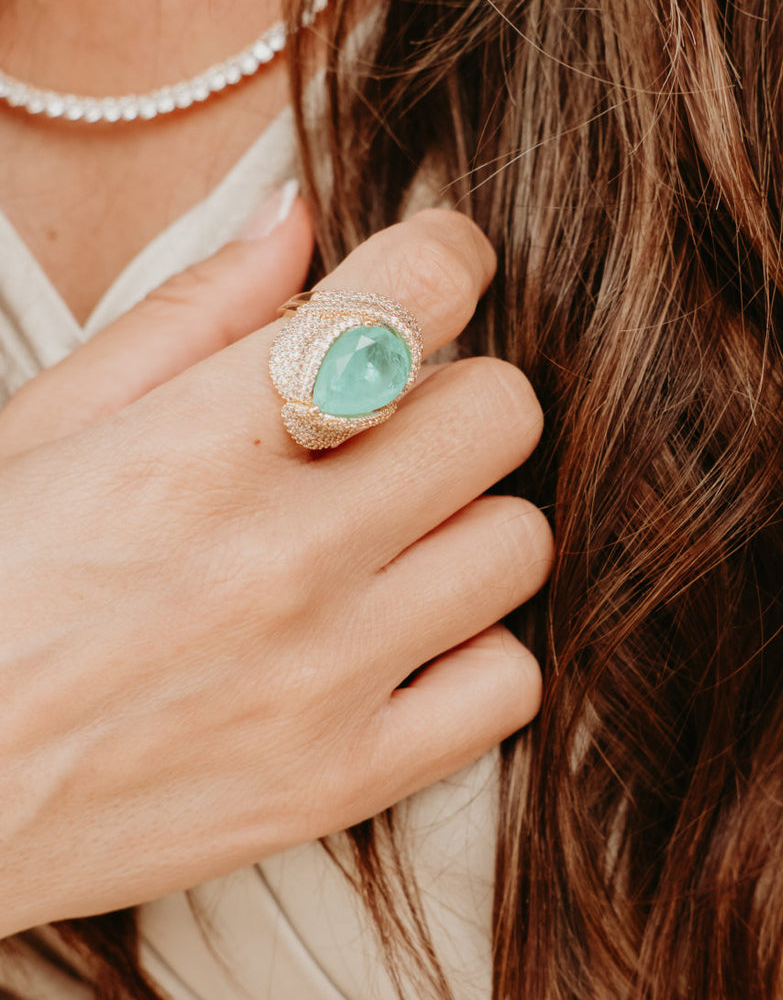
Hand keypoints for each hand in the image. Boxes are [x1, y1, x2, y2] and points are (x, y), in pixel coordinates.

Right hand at [0, 195, 550, 938]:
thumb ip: (186, 318)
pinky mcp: (338, 782)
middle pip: (498, 414)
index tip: (429, 275)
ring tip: (386, 538)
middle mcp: (277, 557)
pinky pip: (506, 685)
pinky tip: (399, 639)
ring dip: (467, 522)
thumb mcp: (40, 431)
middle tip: (392, 425)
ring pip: (517, 544)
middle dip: (455, 395)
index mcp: (193, 446)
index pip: (411, 298)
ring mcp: (320, 680)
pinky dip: (472, 652)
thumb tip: (299, 218)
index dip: (443, 259)